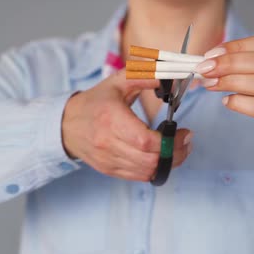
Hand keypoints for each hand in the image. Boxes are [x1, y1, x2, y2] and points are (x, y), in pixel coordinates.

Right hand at [62, 70, 192, 181]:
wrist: (66, 124)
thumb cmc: (95, 102)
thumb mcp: (118, 81)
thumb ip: (144, 76)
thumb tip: (169, 78)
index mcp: (111, 119)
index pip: (145, 141)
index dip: (170, 141)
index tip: (184, 132)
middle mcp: (108, 143)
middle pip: (150, 160)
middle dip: (175, 153)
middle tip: (186, 141)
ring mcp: (108, 159)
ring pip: (147, 171)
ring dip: (169, 163)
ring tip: (178, 149)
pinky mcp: (109, 170)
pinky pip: (138, 177)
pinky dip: (155, 169)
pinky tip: (162, 158)